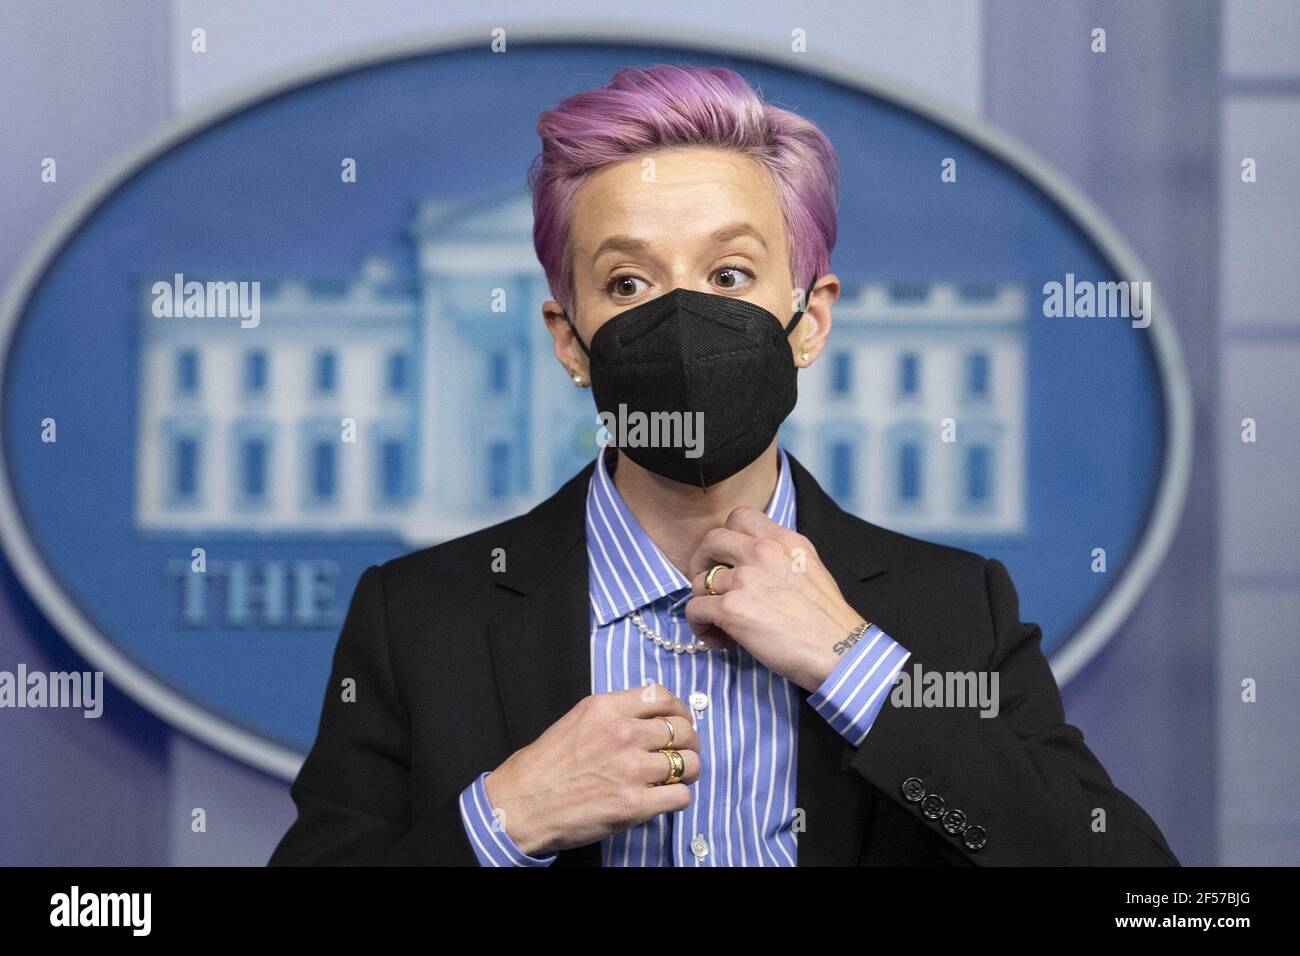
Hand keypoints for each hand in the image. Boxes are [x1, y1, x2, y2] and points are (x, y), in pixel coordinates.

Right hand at [481, 684, 700, 856]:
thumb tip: (649, 718)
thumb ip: (614, 715)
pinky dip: (678, 797)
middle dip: (690, 742)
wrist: (520, 805)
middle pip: (682, 729)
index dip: (679, 710)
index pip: (663, 697)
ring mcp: (630, 769)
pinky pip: (681, 796)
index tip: (680, 720)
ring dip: (689, 771)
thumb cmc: (544, 767)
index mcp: (606, 709)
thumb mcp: (577, 720)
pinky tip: (665, 798)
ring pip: (689, 763)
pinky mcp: (634, 804)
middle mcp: (622, 734)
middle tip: (685, 752)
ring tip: (678, 777)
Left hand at [683, 505, 865, 692]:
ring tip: (721, 626)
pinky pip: (695, 609)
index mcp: (784, 541)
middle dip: (702, 563)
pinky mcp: (732, 608)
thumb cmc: (829, 622)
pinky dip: (700, 626)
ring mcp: (745, 578)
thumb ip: (780, 559)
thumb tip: (750, 568)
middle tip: (710, 587)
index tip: (727, 560)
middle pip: (711, 540)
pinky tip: (720, 639)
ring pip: (698, 581)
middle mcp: (763, 552)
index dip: (726, 537)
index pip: (740, 516)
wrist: (840, 652)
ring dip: (704, 603)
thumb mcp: (810, 570)